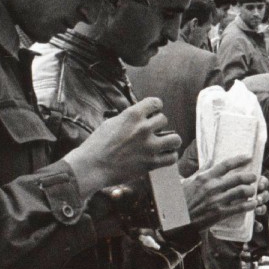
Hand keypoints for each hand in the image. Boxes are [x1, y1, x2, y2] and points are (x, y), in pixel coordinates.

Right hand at [63, 97, 180, 193]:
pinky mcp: (151, 163)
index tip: (153, 112)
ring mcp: (149, 146)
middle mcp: (143, 129)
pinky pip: (172, 158)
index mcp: (132, 115)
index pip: (155, 102)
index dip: (156, 107)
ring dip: (171, 140)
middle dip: (158, 125)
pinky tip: (165, 155)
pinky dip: (170, 156)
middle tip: (152, 132)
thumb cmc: (97, 145)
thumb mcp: (111, 123)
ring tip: (165, 143)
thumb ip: (128, 118)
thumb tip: (139, 116)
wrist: (93, 166)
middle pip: (164, 120)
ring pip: (175, 139)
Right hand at [183, 153, 259, 227]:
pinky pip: (240, 207)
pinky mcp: (220, 213)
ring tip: (254, 190)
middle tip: (254, 177)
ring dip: (251, 190)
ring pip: (242, 191)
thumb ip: (201, 171)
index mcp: (204, 177)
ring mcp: (216, 200)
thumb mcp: (187, 181)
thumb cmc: (180, 200)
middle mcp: (212, 187)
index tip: (248, 157)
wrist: (177, 219)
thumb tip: (210, 160)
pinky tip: (253, 204)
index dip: (239, 160)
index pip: (225, 165)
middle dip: (250, 176)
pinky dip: (249, 205)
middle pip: (238, 178)